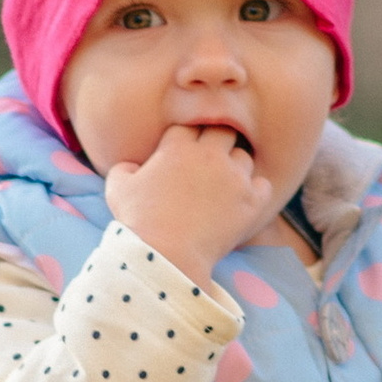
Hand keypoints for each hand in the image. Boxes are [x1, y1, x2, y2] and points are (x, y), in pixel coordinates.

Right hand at [107, 122, 279, 284]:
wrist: (167, 255)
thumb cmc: (139, 223)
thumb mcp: (118, 191)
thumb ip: (123, 169)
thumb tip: (130, 167)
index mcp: (178, 147)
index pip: (188, 127)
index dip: (186, 140)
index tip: (184, 154)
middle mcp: (210, 155)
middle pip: (222, 131)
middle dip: (215, 142)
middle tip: (208, 162)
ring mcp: (234, 177)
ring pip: (244, 157)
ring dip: (235, 167)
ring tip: (225, 184)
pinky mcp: (251, 201)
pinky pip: (263, 184)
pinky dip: (255, 190)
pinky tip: (244, 200)